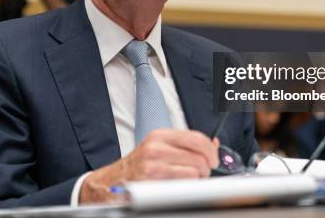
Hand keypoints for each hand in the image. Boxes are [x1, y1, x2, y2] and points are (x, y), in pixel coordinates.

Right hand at [79, 129, 219, 203]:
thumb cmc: (138, 167)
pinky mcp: (151, 181)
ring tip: (188, 182)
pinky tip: (179, 189)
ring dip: (197, 180)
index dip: (211, 151)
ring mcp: (152, 164)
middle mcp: (156, 146)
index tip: (214, 160)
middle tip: (202, 174)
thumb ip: (185, 145)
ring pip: (194, 171)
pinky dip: (187, 189)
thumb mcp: (159, 148)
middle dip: (206, 168)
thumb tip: (213, 144)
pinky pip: (183, 184)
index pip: (197, 137)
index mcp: (160, 135)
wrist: (110, 183)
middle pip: (199, 156)